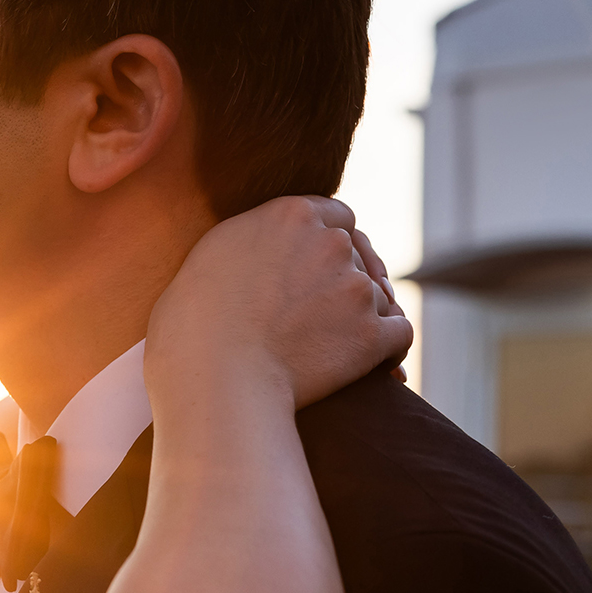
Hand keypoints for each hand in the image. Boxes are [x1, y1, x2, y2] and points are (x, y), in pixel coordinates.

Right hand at [146, 197, 412, 411]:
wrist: (211, 378)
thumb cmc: (191, 327)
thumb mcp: (212, 257)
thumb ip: (253, 242)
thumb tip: (265, 255)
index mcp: (290, 214)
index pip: (336, 216)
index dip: (330, 244)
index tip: (319, 269)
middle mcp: (330, 242)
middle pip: (359, 255)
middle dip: (346, 279)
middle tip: (325, 313)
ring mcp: (355, 288)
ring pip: (379, 297)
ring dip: (363, 317)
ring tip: (334, 348)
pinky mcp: (371, 334)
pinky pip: (400, 334)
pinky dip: (389, 350)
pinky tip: (375, 366)